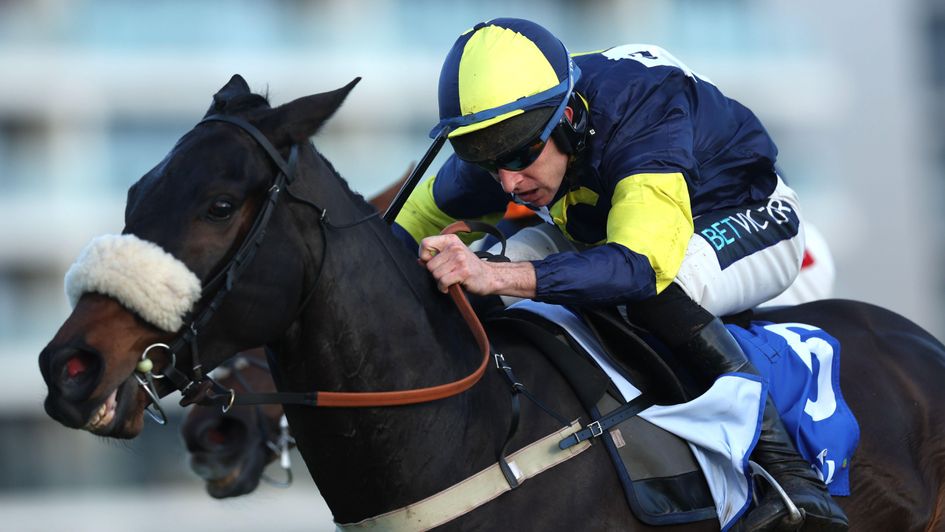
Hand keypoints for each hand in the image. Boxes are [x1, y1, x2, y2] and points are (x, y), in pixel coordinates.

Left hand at [419, 234, 536, 297]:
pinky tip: (449, 287)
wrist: (489, 276)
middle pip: (430, 264)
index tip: (430, 263)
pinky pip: (443, 281)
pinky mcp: (463, 271)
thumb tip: (420, 260)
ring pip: (436, 274)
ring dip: (440, 282)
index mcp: (450, 240)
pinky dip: (443, 288)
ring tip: (450, 280)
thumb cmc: (469, 268)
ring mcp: (459, 259)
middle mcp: (455, 247)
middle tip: (446, 274)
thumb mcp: (453, 256)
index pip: (425, 243)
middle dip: (435, 273)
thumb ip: (436, 256)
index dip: (424, 256)